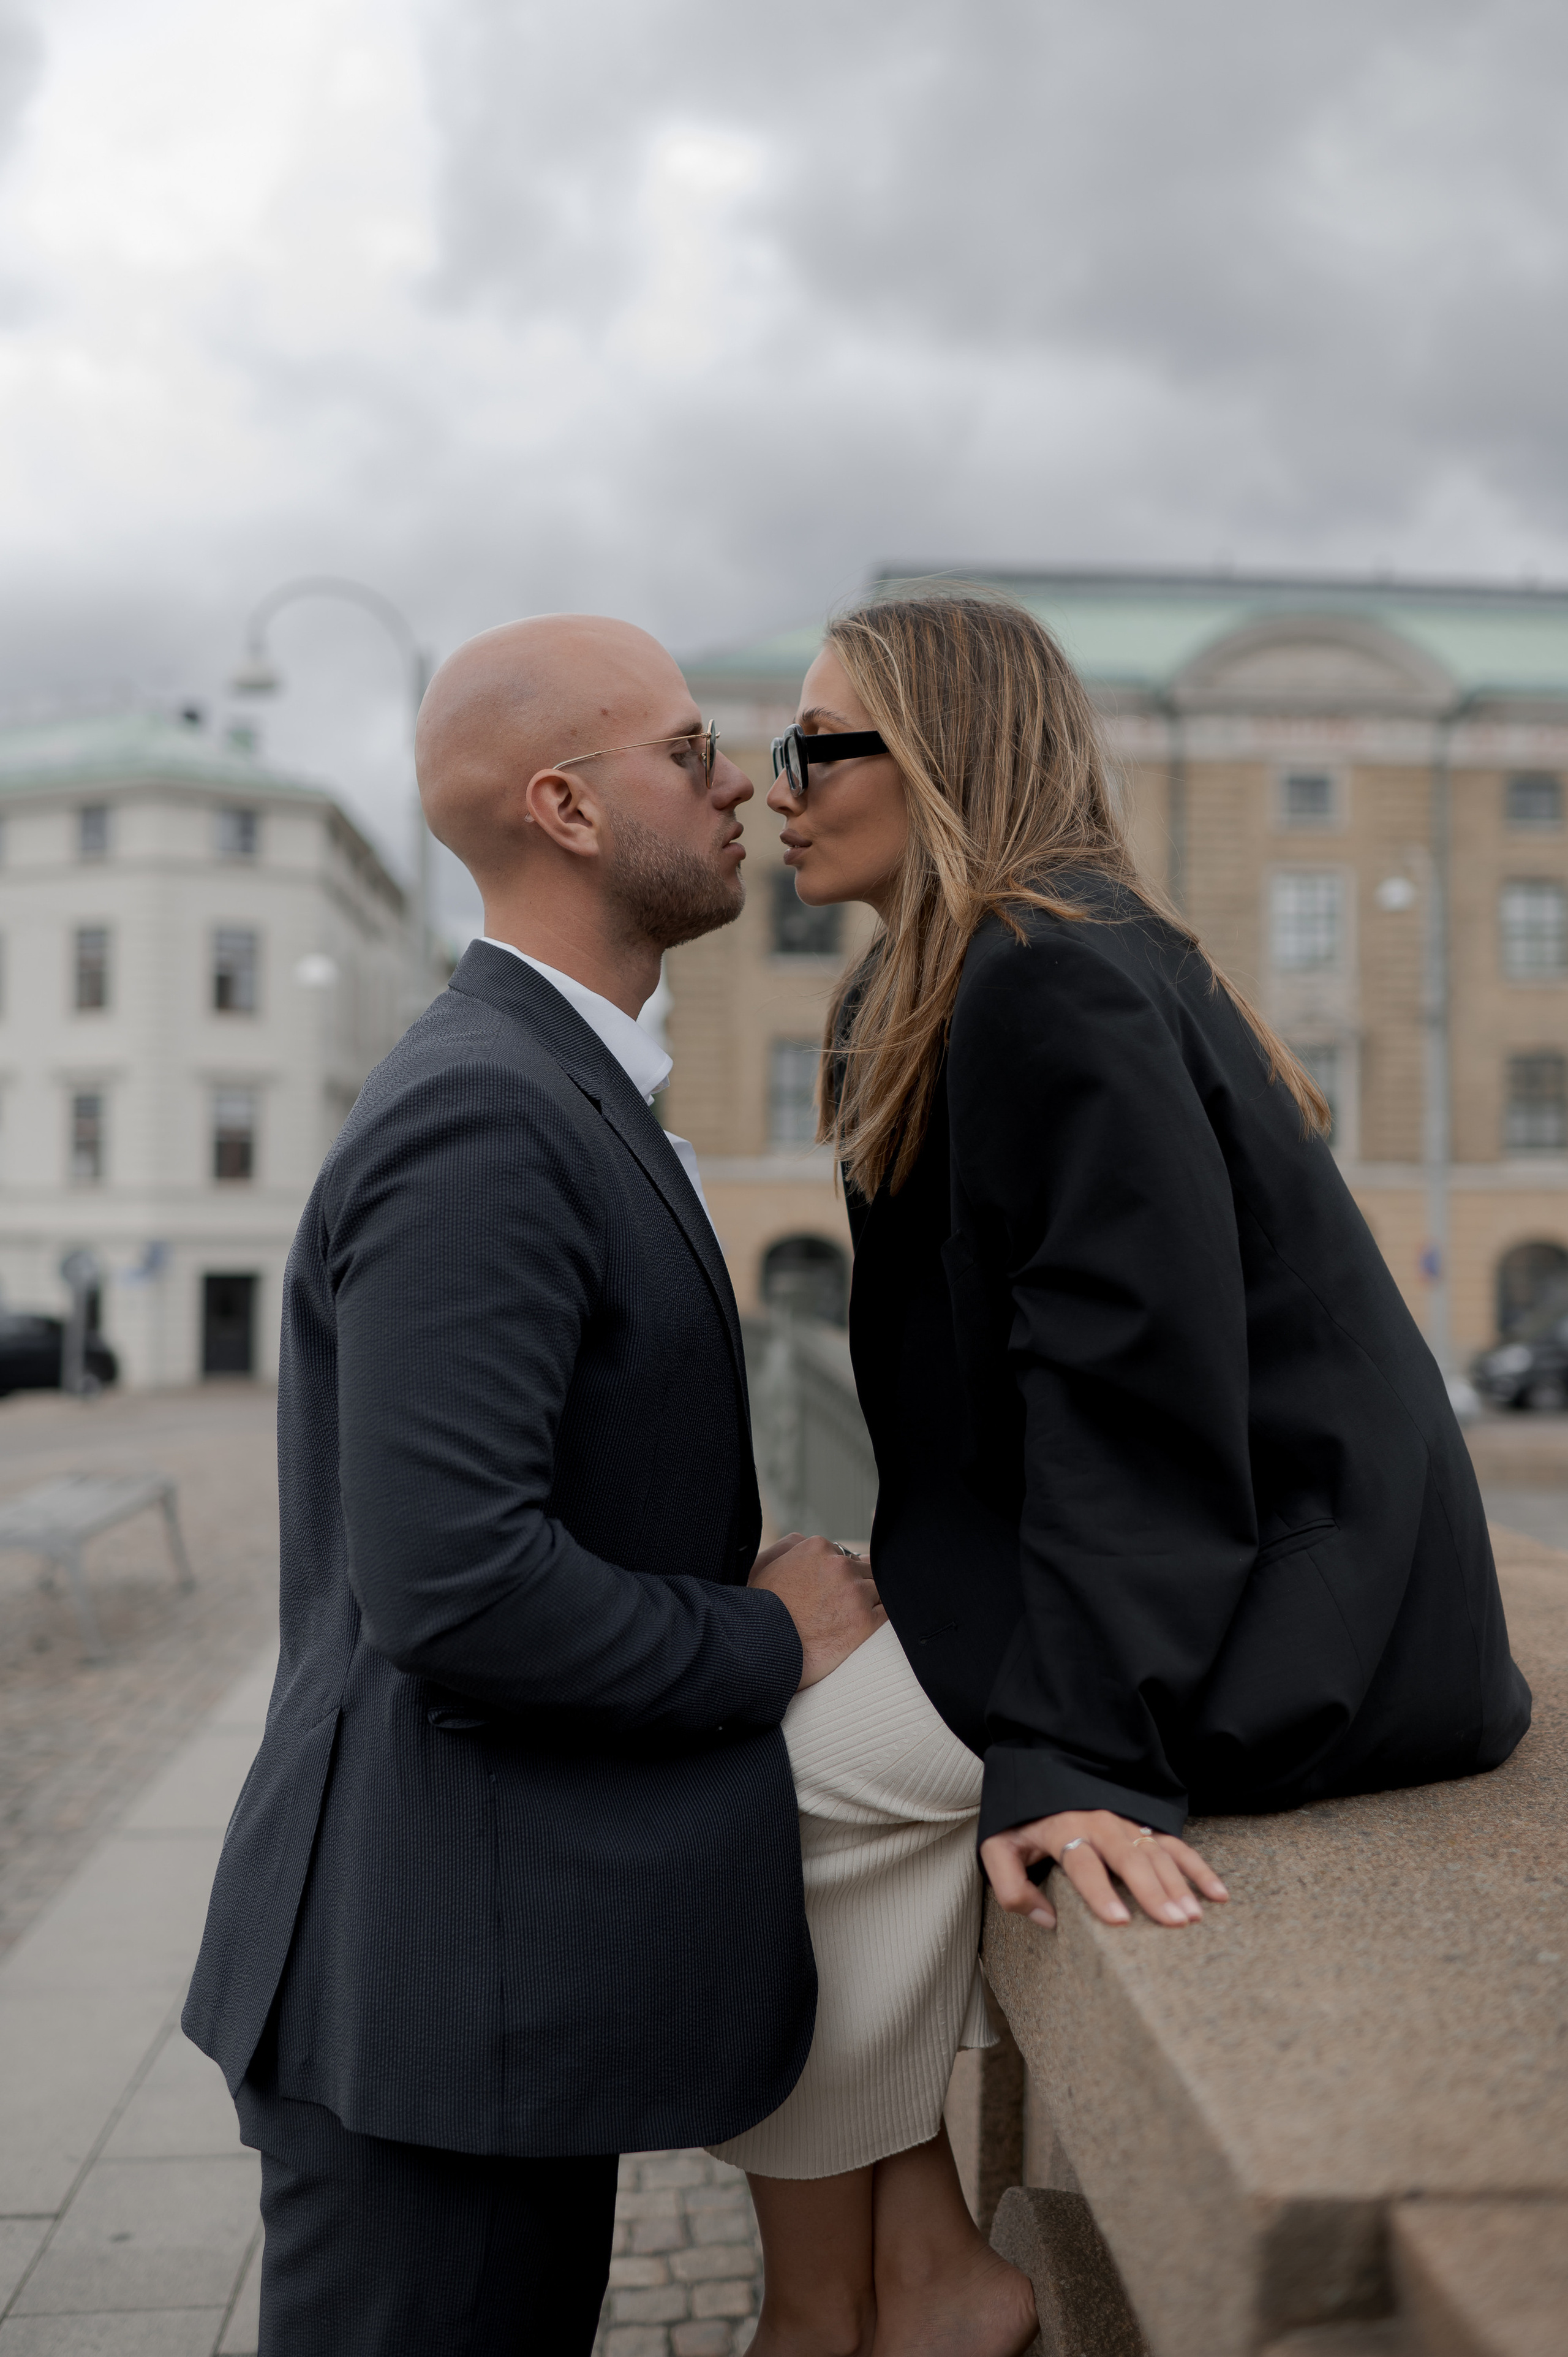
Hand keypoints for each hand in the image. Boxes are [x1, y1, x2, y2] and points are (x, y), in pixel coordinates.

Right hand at [750, 1535, 884, 1689]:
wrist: (759, 1651)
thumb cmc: (757, 1611)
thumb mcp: (761, 1566)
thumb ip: (788, 1546)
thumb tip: (807, 1540)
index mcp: (817, 1548)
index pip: (846, 1556)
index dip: (842, 1576)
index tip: (833, 1592)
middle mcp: (839, 1565)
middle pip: (866, 1570)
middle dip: (858, 1586)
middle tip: (844, 1608)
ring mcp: (855, 1593)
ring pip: (880, 1590)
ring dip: (871, 1603)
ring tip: (854, 1620)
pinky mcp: (865, 1622)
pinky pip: (888, 1613)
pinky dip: (881, 1619)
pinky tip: (868, 1628)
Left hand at [981, 1810, 1227, 1930]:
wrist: (1039, 1768)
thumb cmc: (1021, 1818)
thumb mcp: (999, 1847)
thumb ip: (1011, 1887)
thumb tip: (1046, 1920)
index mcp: (1063, 1830)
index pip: (1083, 1864)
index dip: (1100, 1892)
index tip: (1119, 1920)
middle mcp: (1098, 1823)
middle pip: (1129, 1858)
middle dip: (1152, 1891)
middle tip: (1173, 1922)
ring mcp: (1125, 1821)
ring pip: (1156, 1852)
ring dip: (1178, 1883)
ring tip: (1193, 1915)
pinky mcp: (1142, 1824)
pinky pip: (1174, 1844)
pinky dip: (1198, 1867)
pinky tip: (1217, 1893)